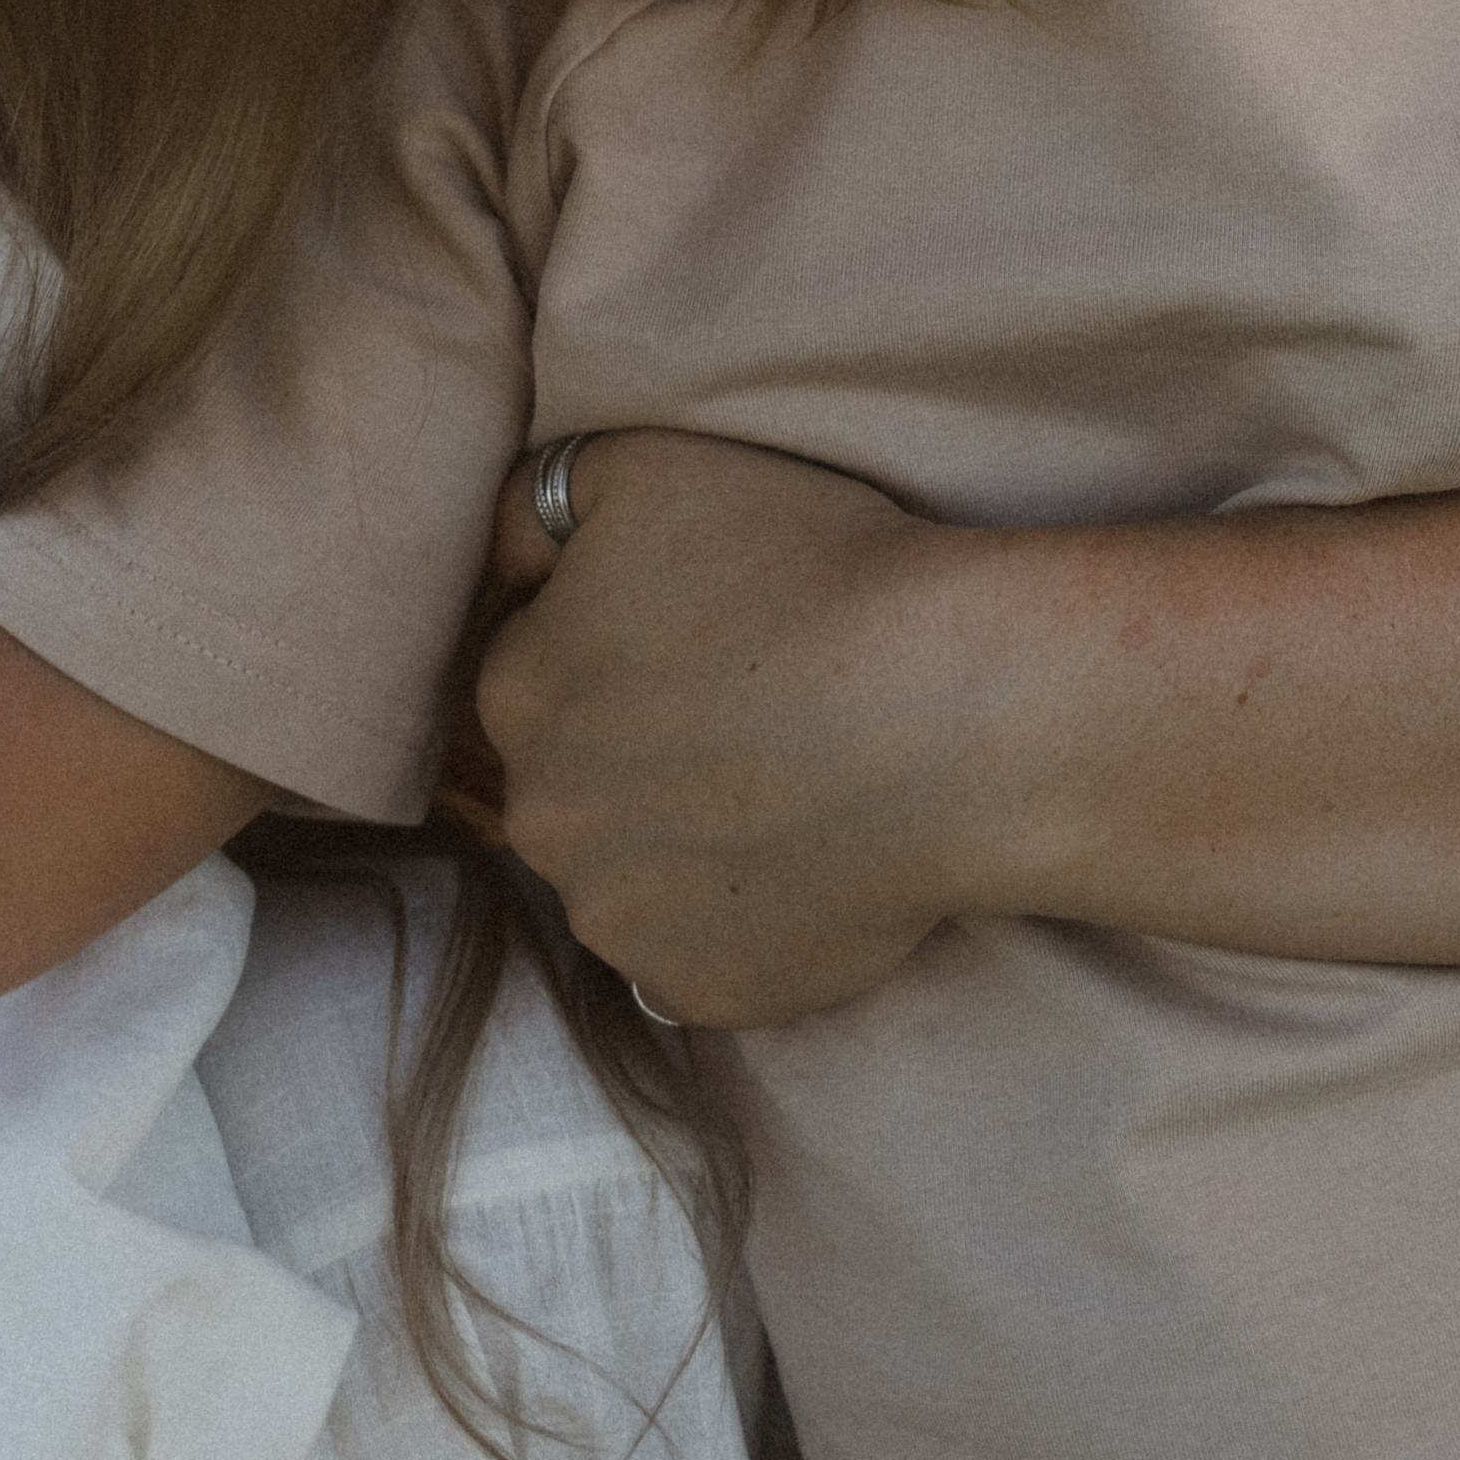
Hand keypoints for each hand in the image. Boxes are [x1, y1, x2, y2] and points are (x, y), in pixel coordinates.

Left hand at [478, 431, 1016, 1024]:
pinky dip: (747, 916)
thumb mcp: (648, 468)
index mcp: (519, 691)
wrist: (951, 713)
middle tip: (755, 705)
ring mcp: (619, 920)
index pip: (539, 665)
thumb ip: (537, 505)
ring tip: (795, 781)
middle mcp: (543, 820)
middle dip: (642, 748)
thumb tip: (508, 557)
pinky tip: (814, 855)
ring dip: (687, 837)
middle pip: (577, 778)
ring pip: (633, 873)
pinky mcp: (702, 991)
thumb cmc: (812, 570)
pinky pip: (704, 954)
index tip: (708, 630)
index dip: (625, 640)